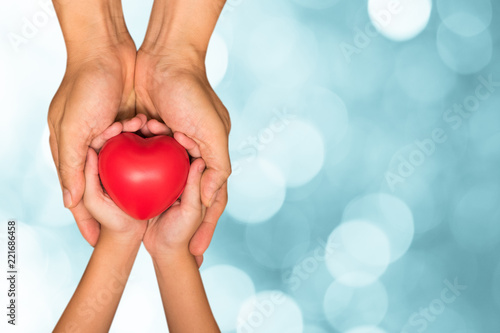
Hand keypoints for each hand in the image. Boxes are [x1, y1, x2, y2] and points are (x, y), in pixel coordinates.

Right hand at [48, 36, 136, 245]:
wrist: (108, 51)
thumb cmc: (84, 88)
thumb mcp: (72, 129)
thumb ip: (70, 166)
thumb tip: (69, 203)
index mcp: (75, 152)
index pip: (81, 195)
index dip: (88, 220)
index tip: (98, 243)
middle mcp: (94, 149)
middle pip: (107, 188)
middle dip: (120, 205)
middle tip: (135, 226)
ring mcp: (114, 138)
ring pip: (127, 170)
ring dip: (140, 178)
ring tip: (157, 194)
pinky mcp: (132, 126)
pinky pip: (143, 148)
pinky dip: (151, 155)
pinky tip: (166, 166)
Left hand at [135, 49, 229, 259]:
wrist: (164, 60)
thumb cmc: (193, 94)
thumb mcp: (213, 131)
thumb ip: (218, 164)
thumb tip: (211, 196)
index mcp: (209, 156)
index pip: (211, 199)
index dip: (206, 227)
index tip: (198, 252)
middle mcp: (192, 155)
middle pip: (188, 198)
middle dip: (183, 226)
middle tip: (171, 250)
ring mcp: (171, 149)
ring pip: (165, 186)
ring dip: (159, 206)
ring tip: (148, 235)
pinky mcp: (150, 139)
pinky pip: (144, 167)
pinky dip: (138, 182)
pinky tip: (129, 204)